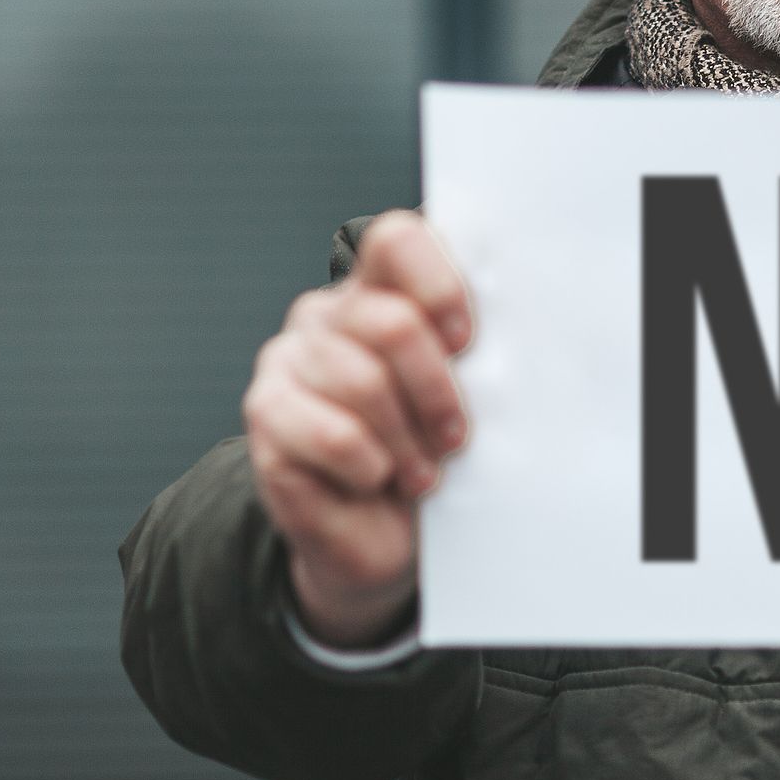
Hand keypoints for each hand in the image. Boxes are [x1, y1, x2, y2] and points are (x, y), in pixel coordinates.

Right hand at [242, 210, 474, 647]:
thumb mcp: (465, 397)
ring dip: (408, 440)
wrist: (381, 538)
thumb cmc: (432, 455)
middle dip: (436, 389)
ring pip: (364, 383)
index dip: (439, 286)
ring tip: (424, 474)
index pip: (396, 241)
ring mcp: (286, 361)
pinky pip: (333, 436)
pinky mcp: (266, 415)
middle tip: (456, 437)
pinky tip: (379, 480)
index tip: (468, 342)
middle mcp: (325, 316)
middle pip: (390, 322)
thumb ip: (473, 355)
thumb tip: (513, 342)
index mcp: (378, 290)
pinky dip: (371, 467)